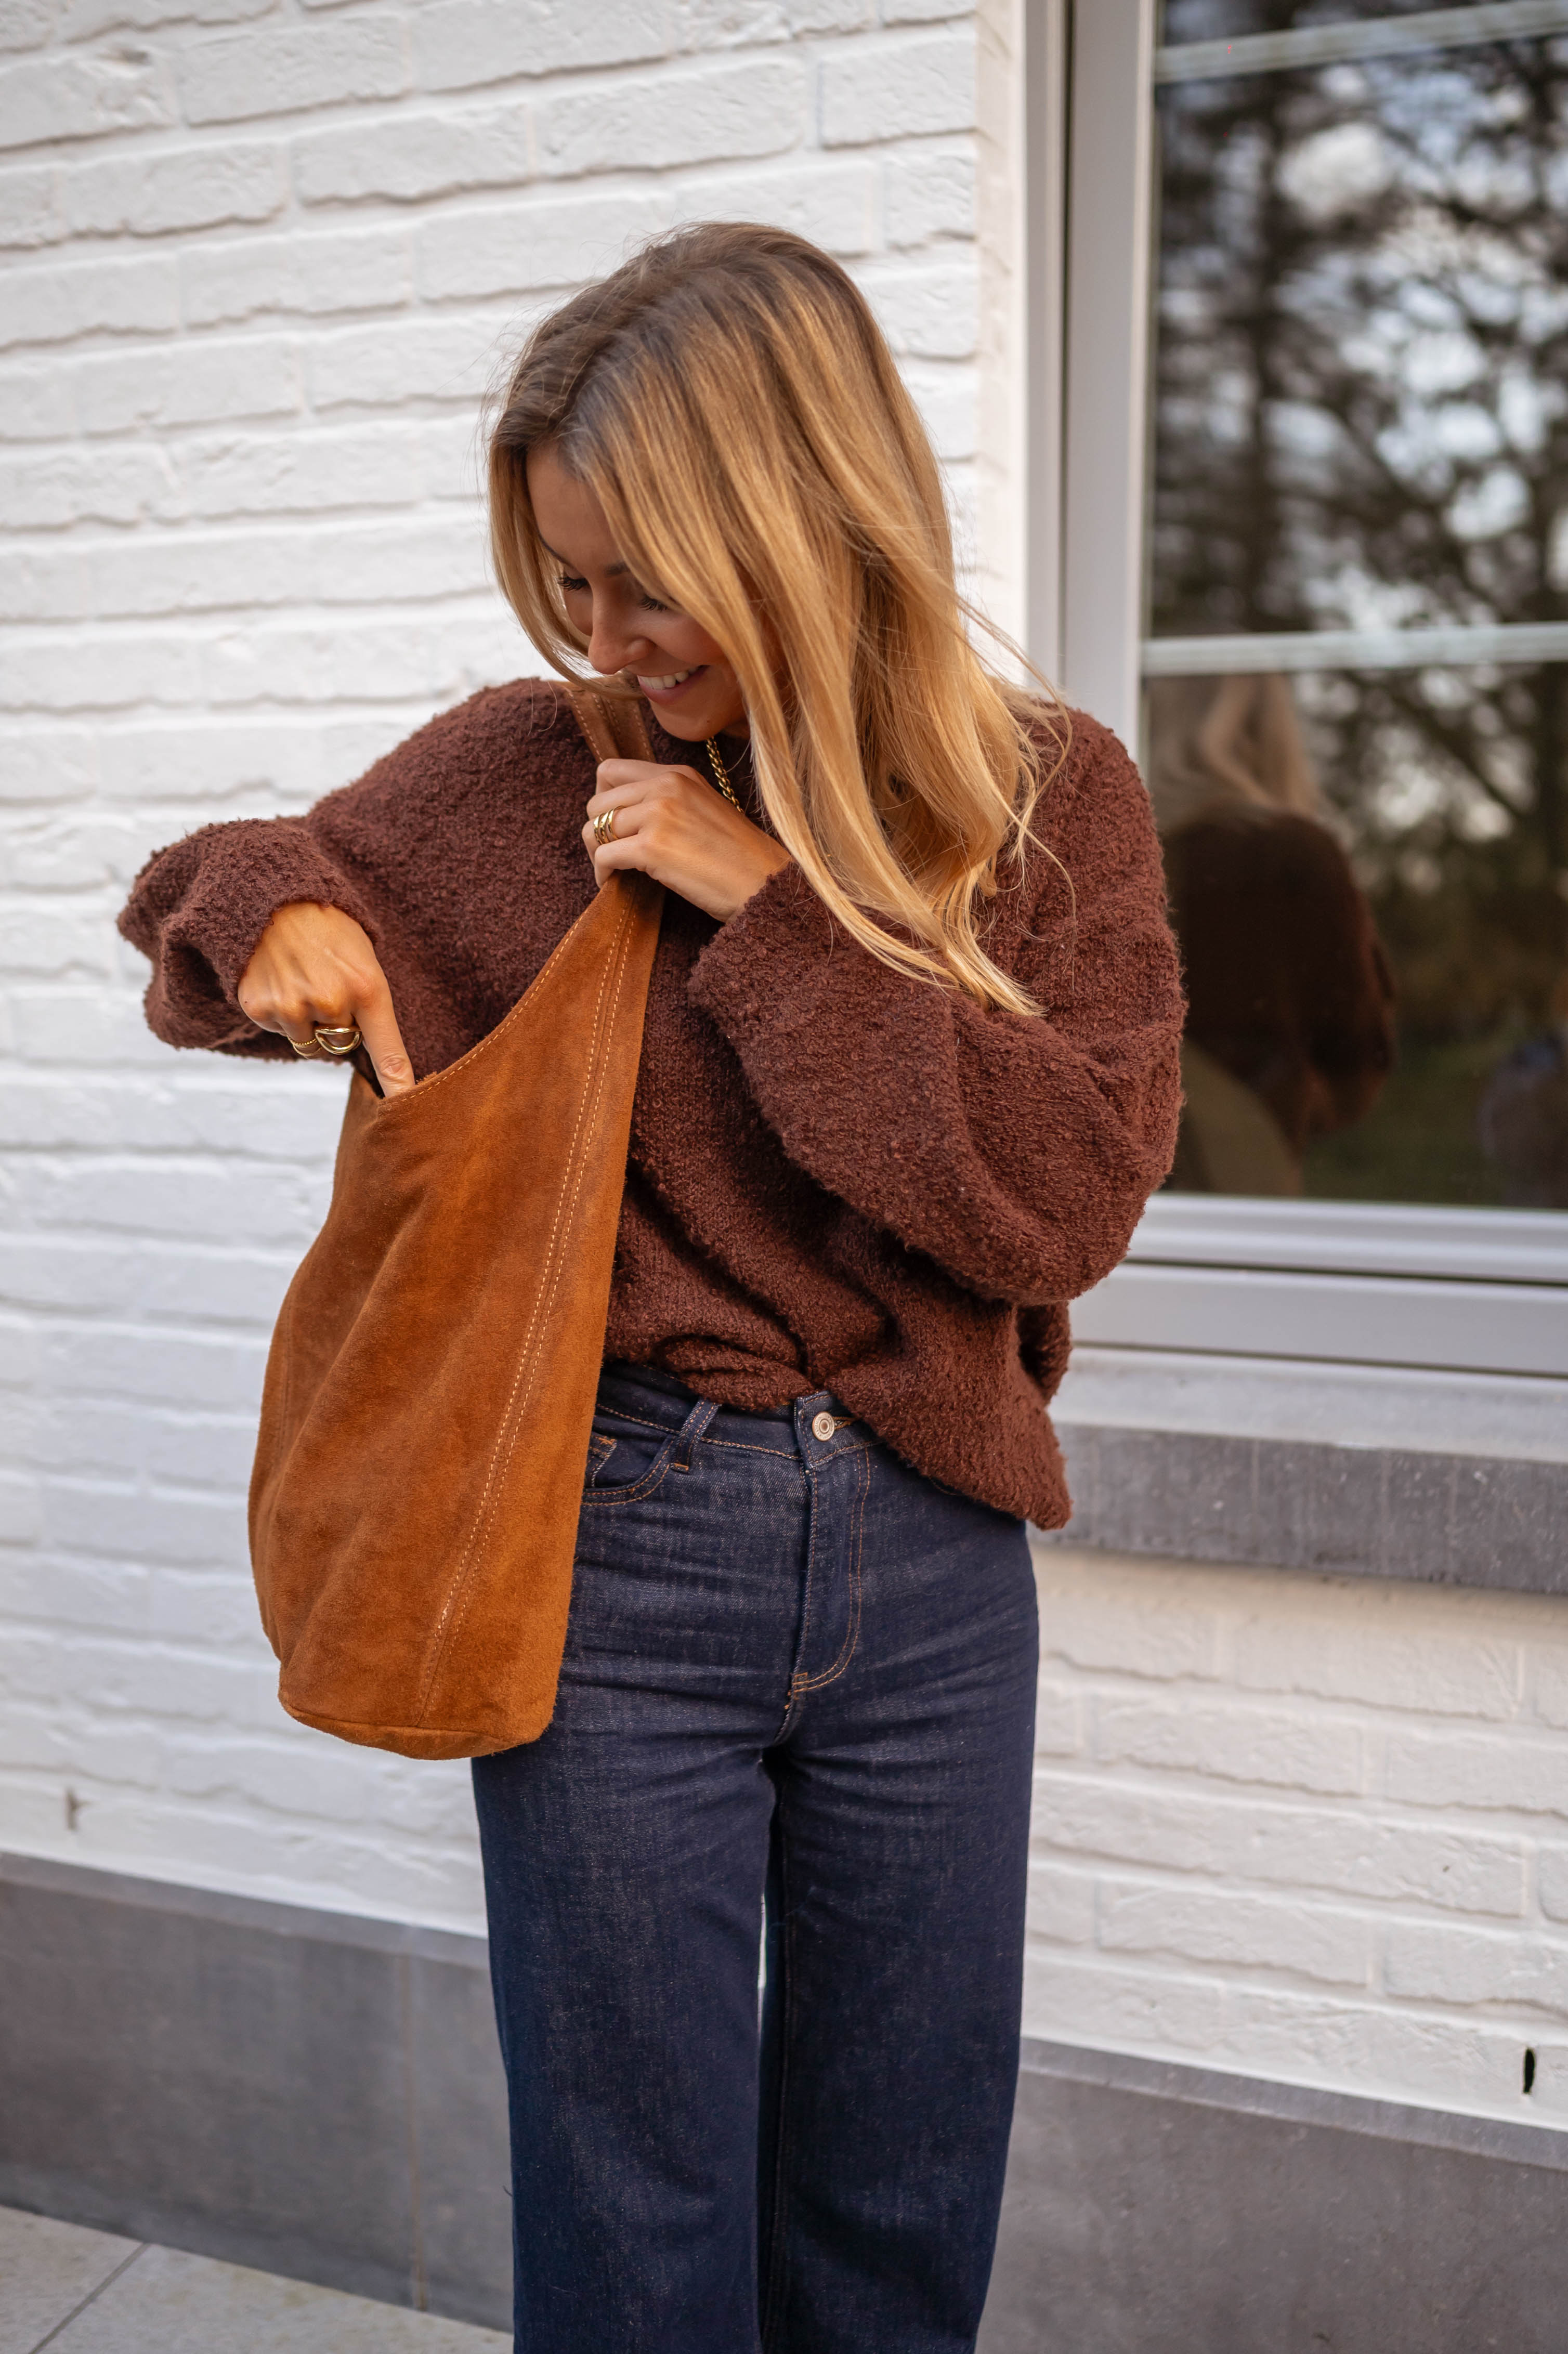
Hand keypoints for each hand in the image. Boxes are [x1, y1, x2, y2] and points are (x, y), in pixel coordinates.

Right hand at [237, 902, 415, 1096]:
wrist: (273, 897)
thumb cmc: (328, 929)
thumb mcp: (364, 958)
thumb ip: (370, 1003)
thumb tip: (370, 1054)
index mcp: (367, 987)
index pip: (386, 1047)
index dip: (396, 1081)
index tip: (405, 1105)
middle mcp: (331, 1002)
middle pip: (342, 1045)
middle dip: (338, 1026)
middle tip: (327, 987)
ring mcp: (293, 1008)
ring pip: (310, 1044)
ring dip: (308, 1022)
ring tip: (303, 981)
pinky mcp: (260, 1009)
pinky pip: (281, 1032)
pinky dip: (281, 1013)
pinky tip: (280, 980)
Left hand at [583, 760, 791, 921]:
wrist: (764, 883)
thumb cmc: (738, 858)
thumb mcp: (704, 809)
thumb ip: (669, 802)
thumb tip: (627, 816)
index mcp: (677, 775)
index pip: (611, 770)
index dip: (603, 799)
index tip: (613, 824)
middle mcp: (665, 786)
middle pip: (597, 801)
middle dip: (597, 830)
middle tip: (610, 853)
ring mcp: (658, 814)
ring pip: (594, 828)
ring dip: (596, 853)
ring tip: (611, 871)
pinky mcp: (651, 847)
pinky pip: (604, 856)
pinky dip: (602, 874)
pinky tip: (613, 884)